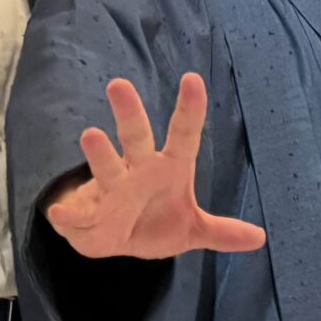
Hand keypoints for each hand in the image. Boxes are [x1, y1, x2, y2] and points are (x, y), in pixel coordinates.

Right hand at [45, 74, 266, 260]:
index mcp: (168, 169)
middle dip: (129, 113)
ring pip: (106, 167)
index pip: (183, 136)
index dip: (189, 110)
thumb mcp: (192, 230)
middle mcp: (137, 171)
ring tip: (91, 134)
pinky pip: (74, 212)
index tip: (192, 79)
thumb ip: (222, 232)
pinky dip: (67, 212)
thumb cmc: (156, 222)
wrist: (117, 241)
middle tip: (119, 85)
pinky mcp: (84, 214)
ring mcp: (109, 190)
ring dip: (99, 153)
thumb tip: (260, 238)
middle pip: (135, 138)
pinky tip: (60, 211)